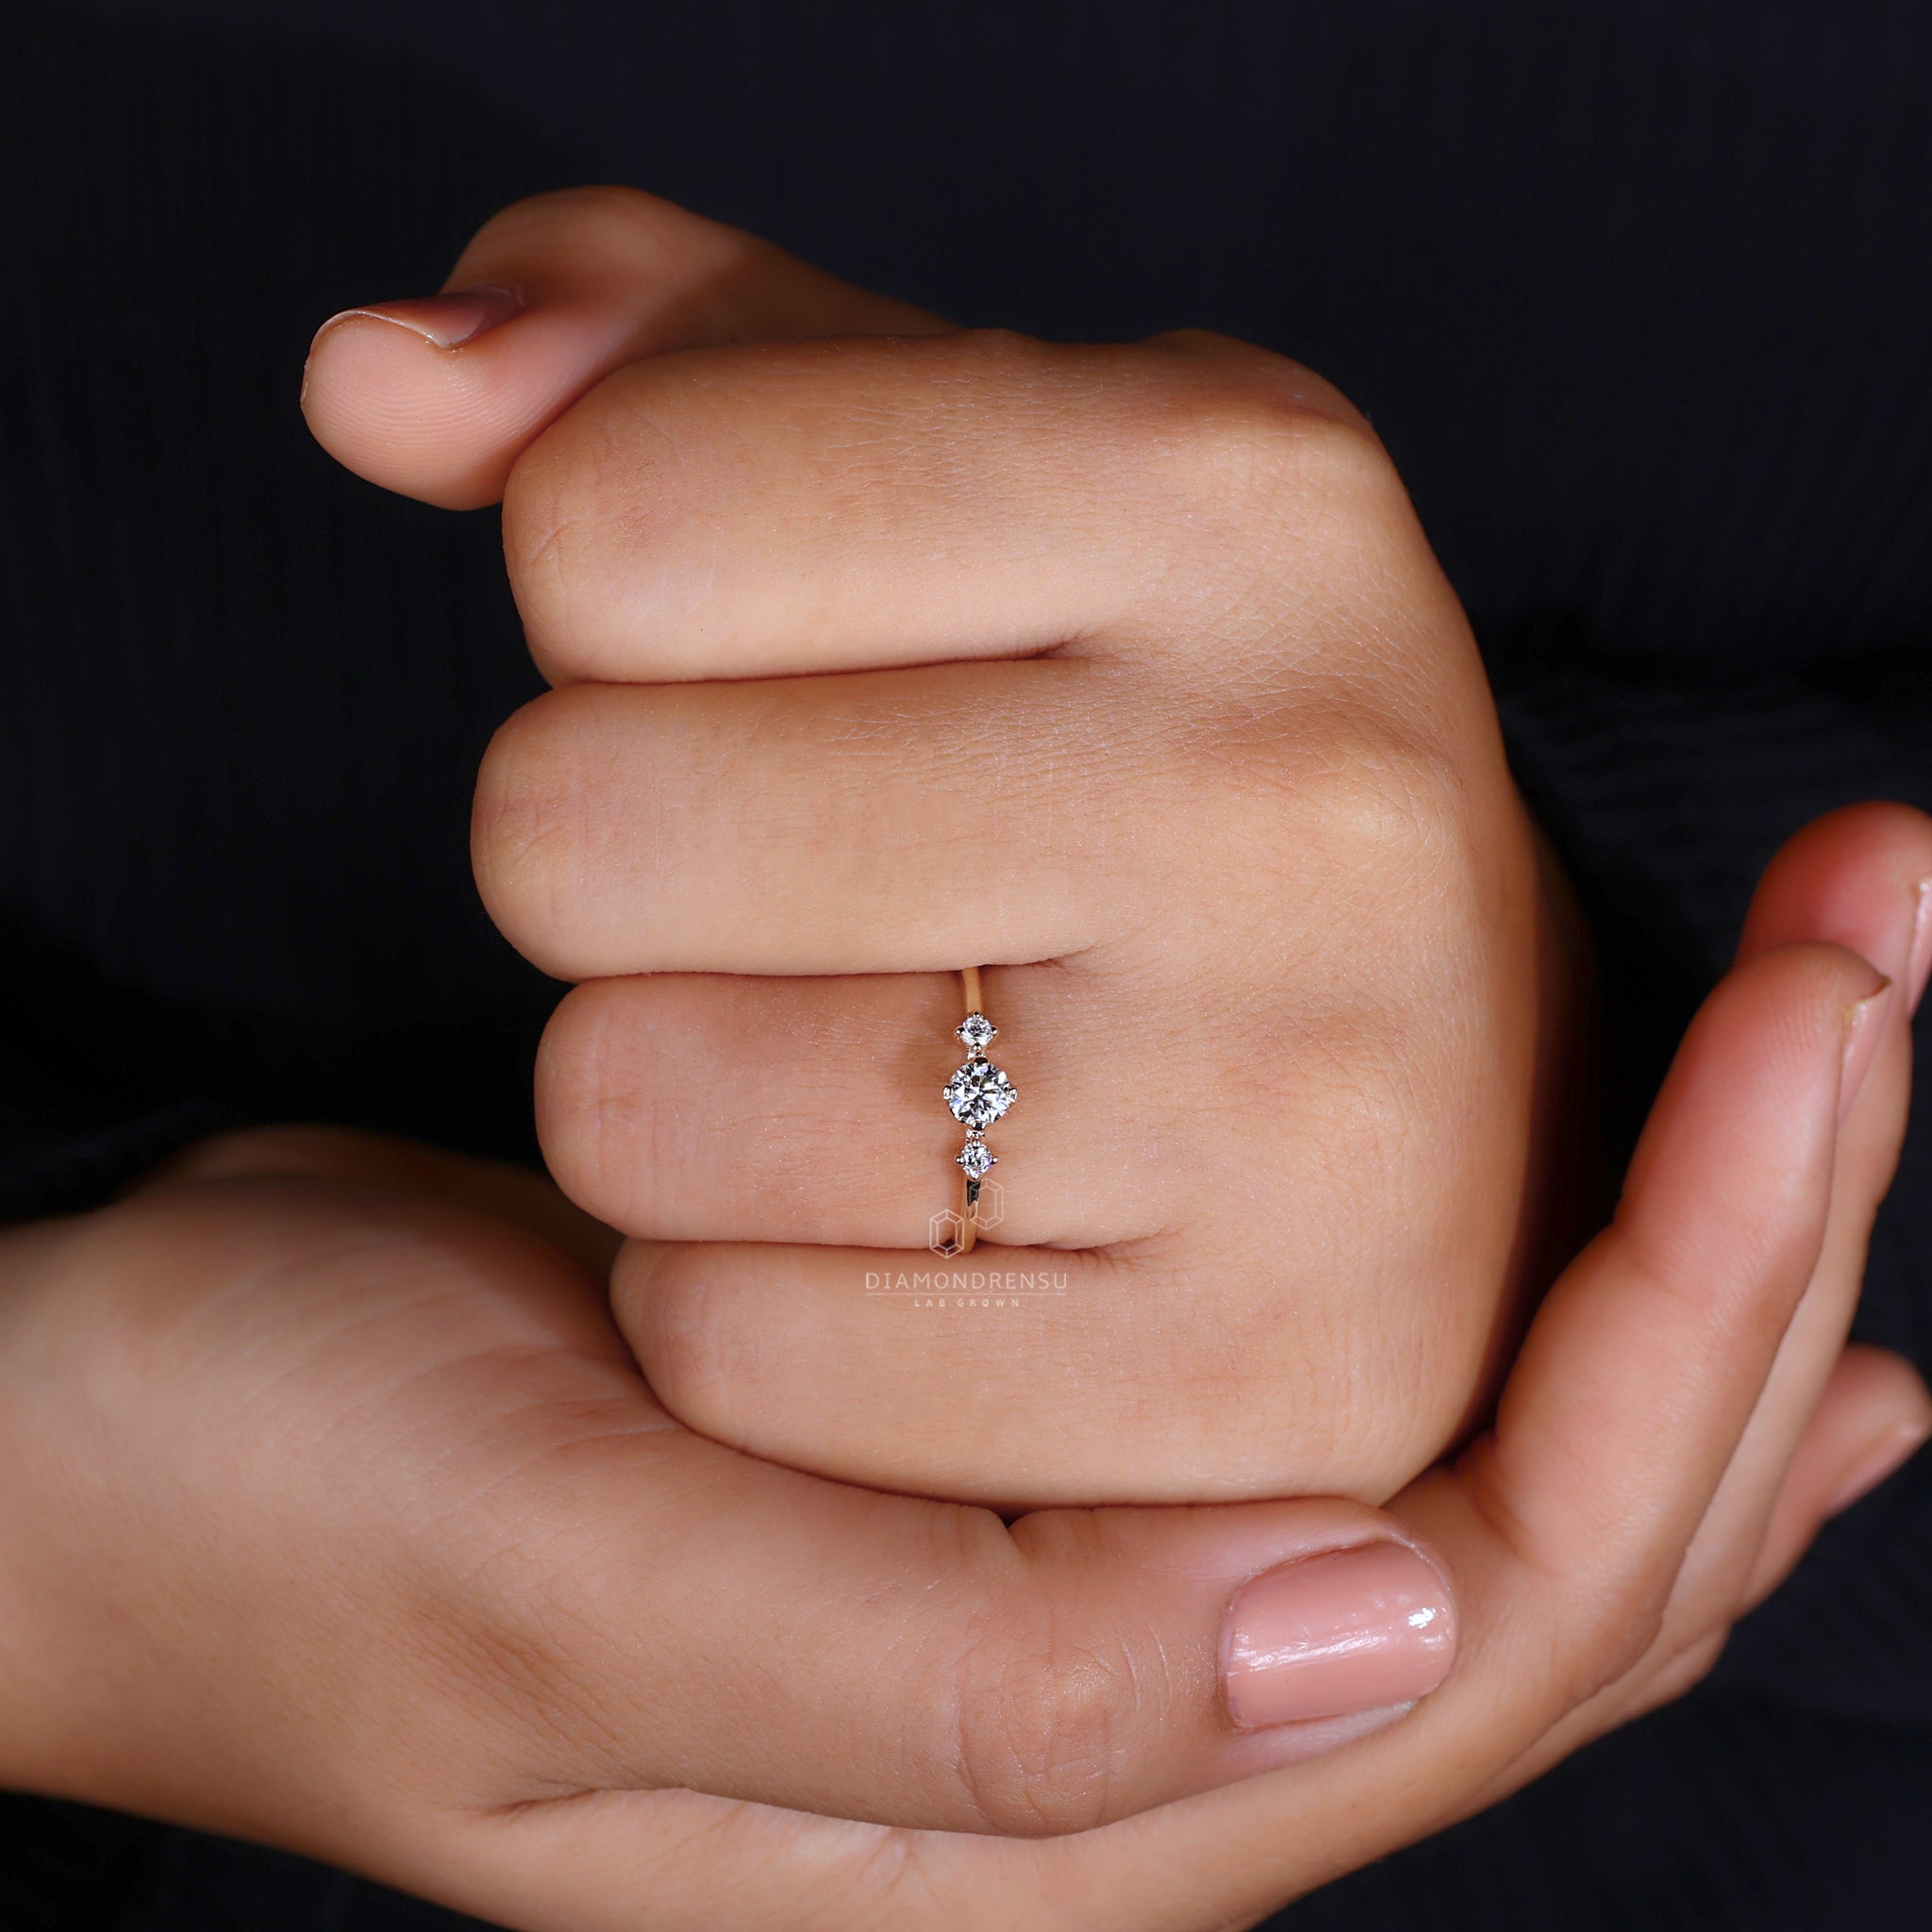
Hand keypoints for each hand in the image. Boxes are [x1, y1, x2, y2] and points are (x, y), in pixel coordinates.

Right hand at [4, 821, 1920, 1931]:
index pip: (1520, 1595)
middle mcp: (1109, 1711)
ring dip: (1676, 1232)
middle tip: (1870, 951)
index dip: (1705, 1317)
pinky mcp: (1003, 1447)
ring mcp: (1067, 1578)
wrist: (119, 1464)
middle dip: (1756, 1237)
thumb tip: (1375, 1617)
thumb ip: (951, 1680)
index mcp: (1053, 1806)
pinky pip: (1352, 1367)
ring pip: (1494, 1433)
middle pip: (1570, 1517)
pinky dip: (1517, 1260)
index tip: (1811, 1027)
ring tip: (1811, 1022)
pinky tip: (1613, 1165)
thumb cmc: (286, 1533)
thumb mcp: (568, 1608)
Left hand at [306, 187, 1572, 1508]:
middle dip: (609, 859)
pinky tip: (905, 1246)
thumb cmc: (1132, 742)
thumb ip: (649, 365)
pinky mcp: (1257, 1389)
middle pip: (581, 822)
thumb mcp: (956, 472)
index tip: (754, 652)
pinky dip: (742, 1302)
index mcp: (1238, 489)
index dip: (603, 599)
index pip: (613, 513)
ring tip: (856, 1062)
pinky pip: (738, 1353)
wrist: (1446, 1071)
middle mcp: (1311, 787)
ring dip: (664, 1092)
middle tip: (792, 886)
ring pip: (632, 1110)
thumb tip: (367, 376)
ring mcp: (1316, 1114)